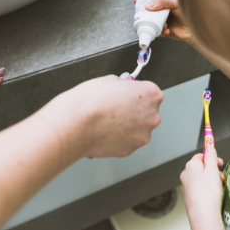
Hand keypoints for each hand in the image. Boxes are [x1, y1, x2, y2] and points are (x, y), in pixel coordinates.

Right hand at [40, 75, 163, 157]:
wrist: (77, 124)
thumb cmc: (91, 101)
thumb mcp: (110, 80)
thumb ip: (124, 85)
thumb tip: (123, 89)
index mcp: (151, 95)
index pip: (151, 92)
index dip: (136, 93)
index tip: (127, 95)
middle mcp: (152, 116)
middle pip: (147, 112)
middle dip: (134, 111)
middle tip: (115, 109)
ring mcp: (143, 135)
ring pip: (138, 129)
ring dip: (127, 126)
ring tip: (107, 122)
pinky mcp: (131, 149)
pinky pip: (127, 141)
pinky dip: (119, 138)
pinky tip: (105, 132)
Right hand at [134, 0, 192, 42]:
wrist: (196, 28)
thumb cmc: (190, 11)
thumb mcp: (176, 1)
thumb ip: (163, 0)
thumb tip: (148, 5)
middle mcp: (160, 9)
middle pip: (145, 9)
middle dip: (144, 14)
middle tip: (146, 16)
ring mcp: (160, 19)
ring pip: (148, 22)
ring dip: (153, 24)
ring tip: (164, 24)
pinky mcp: (162, 30)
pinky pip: (155, 32)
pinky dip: (160, 32)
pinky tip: (167, 30)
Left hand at [181, 147, 226, 229]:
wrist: (203, 215)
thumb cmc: (208, 193)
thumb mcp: (212, 170)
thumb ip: (211, 157)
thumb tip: (209, 147)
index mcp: (191, 165)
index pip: (200, 155)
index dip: (211, 157)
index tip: (220, 162)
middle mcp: (186, 174)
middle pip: (201, 166)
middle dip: (213, 170)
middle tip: (221, 176)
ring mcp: (186, 185)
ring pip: (201, 177)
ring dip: (211, 179)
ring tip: (218, 187)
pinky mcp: (189, 195)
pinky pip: (199, 187)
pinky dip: (207, 188)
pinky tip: (213, 194)